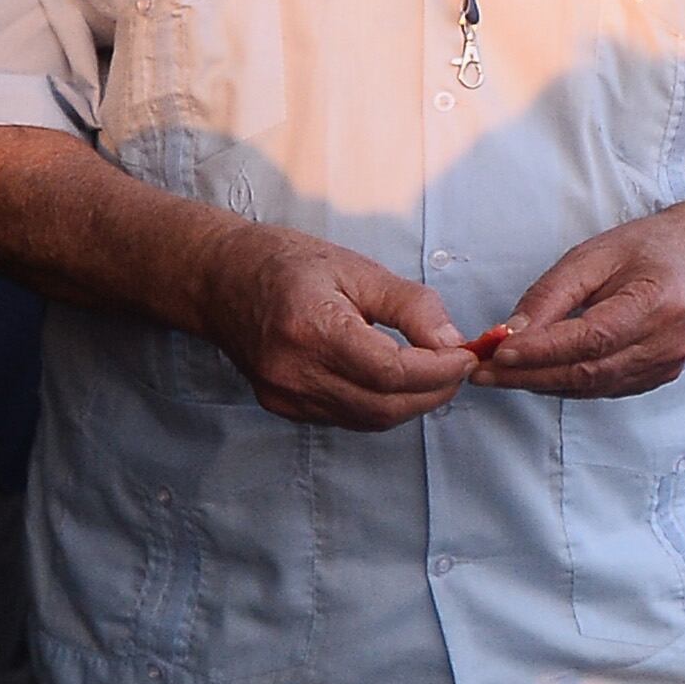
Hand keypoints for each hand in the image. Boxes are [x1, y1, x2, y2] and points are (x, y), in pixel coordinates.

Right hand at [195, 224, 478, 427]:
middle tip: (459, 367)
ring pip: (370, 419)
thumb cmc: (287, 263)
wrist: (218, 279)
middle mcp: (293, 371)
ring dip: (412, 403)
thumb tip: (455, 343)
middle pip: (385, 406)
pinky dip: (382, 405)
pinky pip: (348, 417)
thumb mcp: (357, 268)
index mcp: (311, 329)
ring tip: (434, 373)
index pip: (391, 373)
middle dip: (434, 391)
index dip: (439, 371)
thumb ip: (411, 306)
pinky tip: (395, 381)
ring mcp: (284, 395)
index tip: (466, 356)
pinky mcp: (282, 406)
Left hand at [472, 205, 684, 399]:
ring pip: (590, 386)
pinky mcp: (656, 377)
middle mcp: (667, 341)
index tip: (499, 352)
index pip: (593, 338)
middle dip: (529, 374)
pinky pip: (601, 388)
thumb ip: (551, 295)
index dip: (543, 350)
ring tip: (499, 373)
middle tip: (483, 371)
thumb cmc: (643, 251)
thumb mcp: (591, 256)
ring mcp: (665, 364)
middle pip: (588, 371)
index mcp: (658, 301)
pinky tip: (537, 373)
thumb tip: (511, 333)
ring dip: (541, 382)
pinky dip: (564, 383)